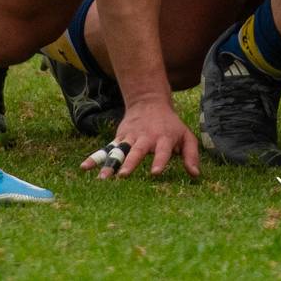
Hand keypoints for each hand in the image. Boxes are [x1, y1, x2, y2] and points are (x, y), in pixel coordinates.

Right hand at [84, 98, 200, 179]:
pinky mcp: (119, 138)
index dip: (159, 161)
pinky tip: (84, 167)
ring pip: (119, 152)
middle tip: (124, 176)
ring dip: (110, 164)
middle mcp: (146, 138)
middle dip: (131, 163)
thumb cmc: (171, 125)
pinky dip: (95, 157)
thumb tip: (196, 174)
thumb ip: (191, 155)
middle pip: (137, 151)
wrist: (149, 102)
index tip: (155, 173)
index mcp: (164, 138)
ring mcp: (130, 138)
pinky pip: (106, 149)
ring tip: (102, 178)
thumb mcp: (185, 136)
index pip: (163, 151)